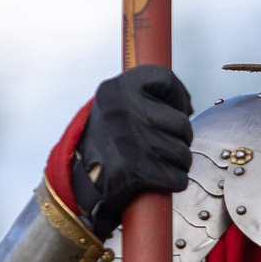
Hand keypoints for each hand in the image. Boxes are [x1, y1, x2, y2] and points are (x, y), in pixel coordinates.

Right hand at [71, 65, 194, 236]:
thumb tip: (187, 105)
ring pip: (181, 153)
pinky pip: (176, 177)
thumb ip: (142, 97)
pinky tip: (159, 180)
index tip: (176, 110)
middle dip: (180, 139)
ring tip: (159, 163)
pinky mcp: (136, 172)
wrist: (74, 179)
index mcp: (117, 90)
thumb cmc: (101, 143)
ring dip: (177, 163)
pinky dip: (173, 181)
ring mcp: (130, 141)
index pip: (165, 80)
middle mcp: (123, 111)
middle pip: (181, 123)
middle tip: (165, 145)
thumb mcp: (113, 107)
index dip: (178, 97)